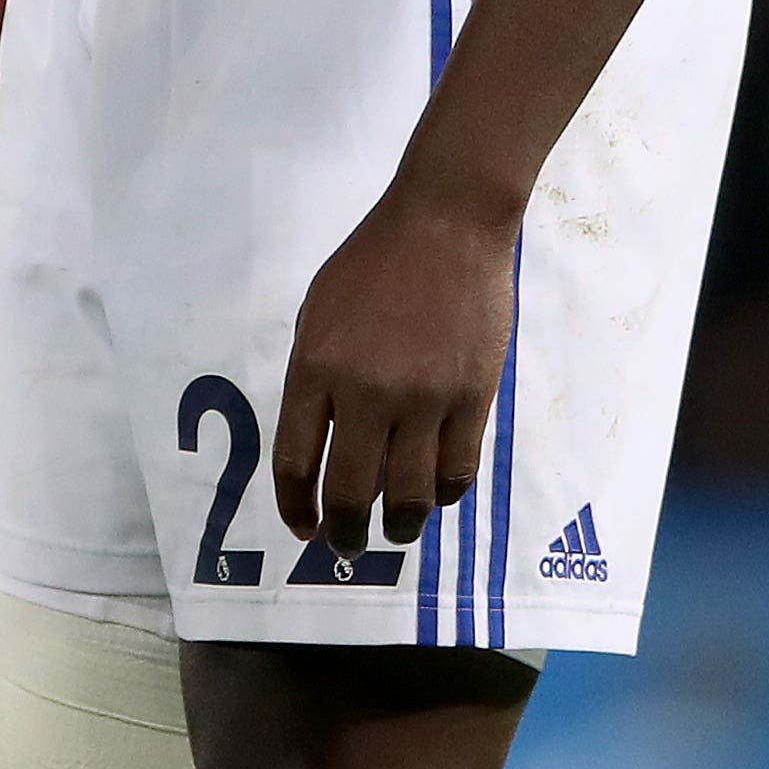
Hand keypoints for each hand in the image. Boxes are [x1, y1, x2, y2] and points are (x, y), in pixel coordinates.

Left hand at [271, 190, 515, 561]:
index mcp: (317, 367)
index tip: (303, 526)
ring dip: (397, 527)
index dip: (296, 507)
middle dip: (345, 533)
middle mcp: (367, 393)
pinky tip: (432, 495)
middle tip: (347, 543)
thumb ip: (315, 379)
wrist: (446, 225)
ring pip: (409, 496)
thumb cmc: (372, 263)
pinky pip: (456, 472)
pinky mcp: (473, 399)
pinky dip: (441, 495)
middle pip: (352, 493)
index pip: (297, 462)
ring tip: (393, 531)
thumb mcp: (318, 313)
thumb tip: (323, 443)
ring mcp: (425, 399)